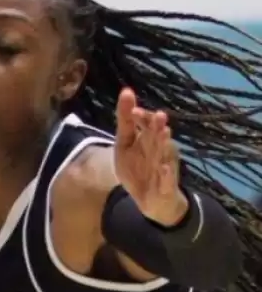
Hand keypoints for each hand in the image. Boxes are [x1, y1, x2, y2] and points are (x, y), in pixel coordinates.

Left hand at [114, 88, 187, 225]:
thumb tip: (126, 91)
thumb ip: (126, 122)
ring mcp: (164, 166)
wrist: (152, 200)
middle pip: (157, 136)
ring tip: (164, 132)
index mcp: (148, 139)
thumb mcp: (125, 145)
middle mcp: (160, 149)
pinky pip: (166, 179)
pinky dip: (165, 174)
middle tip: (158, 115)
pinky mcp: (166, 184)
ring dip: (164, 144)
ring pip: (164, 154)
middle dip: (156, 127)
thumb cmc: (138, 168)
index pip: (145, 124)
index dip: (140, 117)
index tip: (132, 110)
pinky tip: (163, 168)